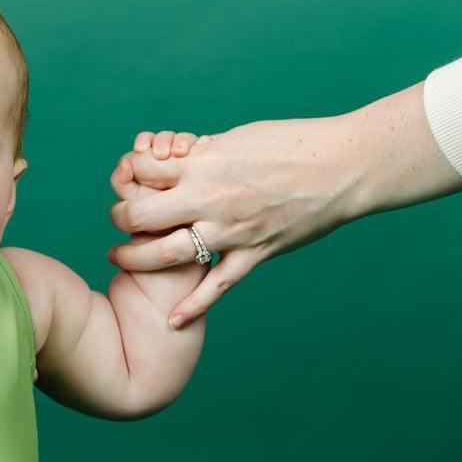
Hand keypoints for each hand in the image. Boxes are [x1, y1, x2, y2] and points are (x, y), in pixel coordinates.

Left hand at [107, 119, 358, 327]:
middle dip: (121, 217)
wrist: (344, 167)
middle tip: (118, 221)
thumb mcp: (241, 138)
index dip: (130, 174)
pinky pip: (217, 287)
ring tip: (120, 259)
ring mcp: (231, 230)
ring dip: (136, 259)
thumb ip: (206, 154)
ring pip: (167, 254)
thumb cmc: (294, 143)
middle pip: (142, 214)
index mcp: (206, 162)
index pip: (144, 170)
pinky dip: (193, 308)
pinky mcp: (254, 254)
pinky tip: (171, 323)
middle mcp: (211, 198)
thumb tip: (180, 157)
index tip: (128, 180)